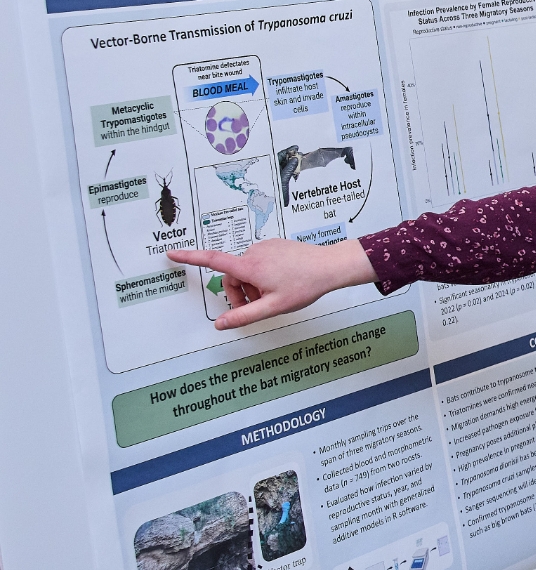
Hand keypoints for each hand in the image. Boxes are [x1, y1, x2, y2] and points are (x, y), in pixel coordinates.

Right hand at [167, 238, 378, 329]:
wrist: (330, 267)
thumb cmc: (304, 286)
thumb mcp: (273, 307)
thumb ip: (244, 316)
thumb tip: (219, 325)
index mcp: (249, 266)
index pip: (212, 261)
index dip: (189, 258)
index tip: (172, 254)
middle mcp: (254, 252)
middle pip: (233, 276)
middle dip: (240, 293)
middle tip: (257, 306)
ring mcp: (265, 247)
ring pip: (247, 271)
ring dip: (253, 285)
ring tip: (274, 295)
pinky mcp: (275, 245)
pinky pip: (260, 262)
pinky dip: (263, 275)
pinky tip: (282, 283)